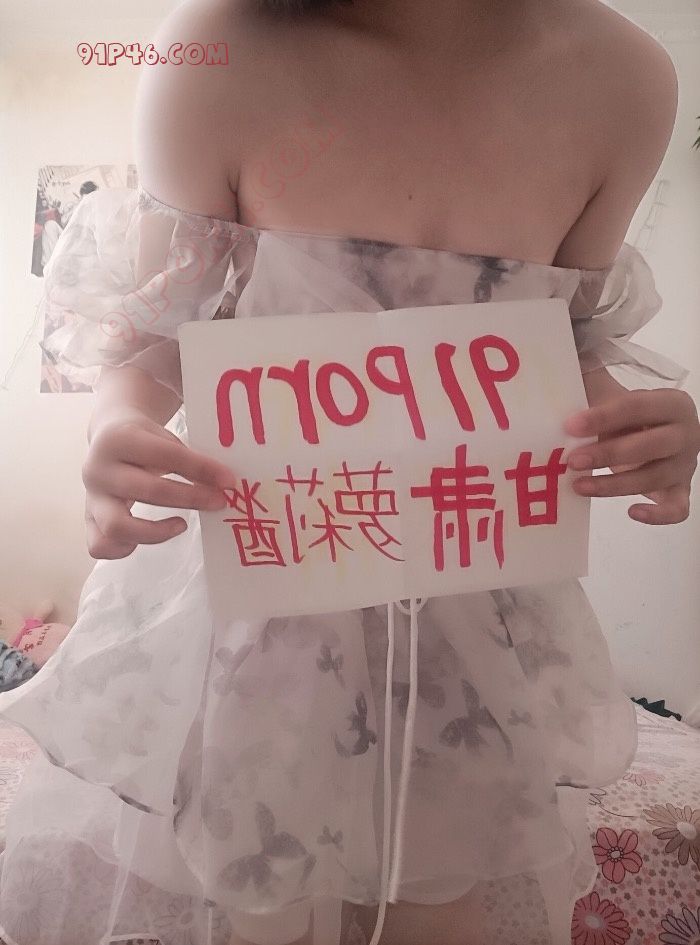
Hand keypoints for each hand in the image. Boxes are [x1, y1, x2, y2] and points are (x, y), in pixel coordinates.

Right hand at [82, 406, 235, 558]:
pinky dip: (124, 548)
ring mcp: (91, 496)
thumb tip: (226, 484)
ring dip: (156, 532)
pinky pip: (100, 545)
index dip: (202, 470)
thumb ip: (191, 459)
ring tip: (181, 525)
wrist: (108, 436)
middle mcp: (99, 468)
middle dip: (190, 498)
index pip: (168, 455)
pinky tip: (147, 537)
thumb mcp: (166, 439)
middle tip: (218, 502)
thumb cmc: (145, 440)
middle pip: (148, 491)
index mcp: (120, 439)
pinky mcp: (88, 518)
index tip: (229, 481)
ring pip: (117, 526)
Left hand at [564, 388, 699, 524]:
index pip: (637, 407)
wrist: (647, 431)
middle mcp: (686, 433)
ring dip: (614, 485)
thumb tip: (555, 384)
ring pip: (654, 478)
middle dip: (608, 454)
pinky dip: (658, 515)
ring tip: (579, 485)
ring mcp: (685, 464)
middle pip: (651, 445)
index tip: (569, 426)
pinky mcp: (680, 491)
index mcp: (672, 403)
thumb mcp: (610, 395)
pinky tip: (630, 512)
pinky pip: (677, 509)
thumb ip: (590, 386)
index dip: (602, 417)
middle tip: (573, 461)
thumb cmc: (624, 415)